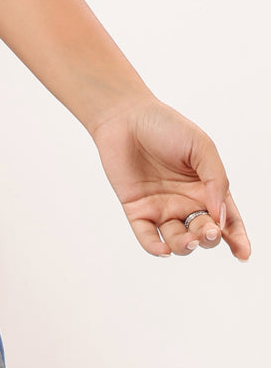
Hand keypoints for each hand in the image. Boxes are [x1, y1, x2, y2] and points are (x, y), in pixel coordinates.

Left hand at [89, 95, 250, 259]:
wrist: (125, 115)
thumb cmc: (165, 125)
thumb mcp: (201, 147)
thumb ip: (216, 180)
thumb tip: (221, 216)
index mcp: (206, 188)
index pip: (227, 220)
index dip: (237, 238)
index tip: (243, 252)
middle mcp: (186, 202)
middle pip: (204, 233)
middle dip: (210, 238)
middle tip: (209, 231)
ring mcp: (161, 207)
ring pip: (178, 241)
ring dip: (186, 246)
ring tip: (189, 240)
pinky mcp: (137, 209)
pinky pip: (147, 236)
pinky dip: (155, 248)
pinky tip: (163, 250)